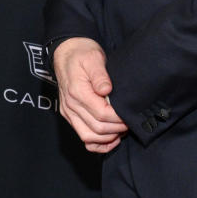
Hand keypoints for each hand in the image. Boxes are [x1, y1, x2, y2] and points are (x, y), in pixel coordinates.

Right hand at [53, 38, 126, 153]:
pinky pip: (82, 136)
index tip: (129, 115)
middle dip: (117, 129)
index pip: (101, 114)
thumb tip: (106, 90)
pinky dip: (97, 144)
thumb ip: (99, 74)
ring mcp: (68, 112)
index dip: (118, 118)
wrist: (66, 53)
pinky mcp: (69, 115)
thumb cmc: (82, 54)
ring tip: (121, 130)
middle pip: (97, 128)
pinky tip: (110, 140)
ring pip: (88, 137)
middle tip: (130, 123)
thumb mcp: (93, 57)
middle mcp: (71, 105)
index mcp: (77, 91)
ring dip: (108, 138)